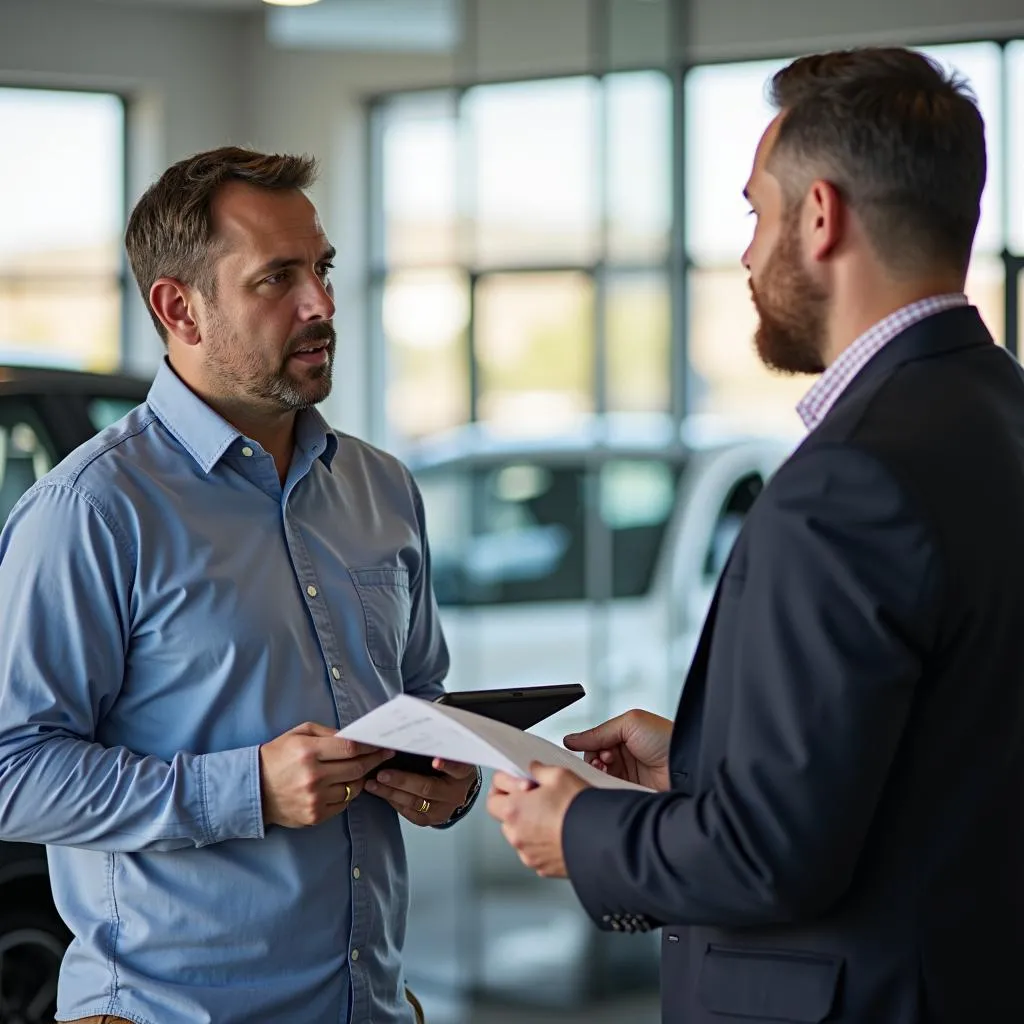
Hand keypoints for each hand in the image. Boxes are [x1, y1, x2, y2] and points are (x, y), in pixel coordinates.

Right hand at [259, 722, 393, 827]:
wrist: (253, 789)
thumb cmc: (277, 756)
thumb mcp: (298, 734)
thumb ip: (328, 733)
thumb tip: (355, 737)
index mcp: (308, 752)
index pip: (350, 748)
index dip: (370, 746)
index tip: (383, 745)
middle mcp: (313, 777)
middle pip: (357, 768)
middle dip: (375, 760)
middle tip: (385, 755)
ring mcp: (314, 799)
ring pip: (354, 787)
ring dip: (361, 777)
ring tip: (361, 769)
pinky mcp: (315, 816)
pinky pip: (344, 803)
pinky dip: (348, 793)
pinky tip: (345, 784)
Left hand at [364, 758, 477, 826]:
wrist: (458, 789)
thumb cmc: (450, 767)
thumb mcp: (450, 755)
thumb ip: (435, 750)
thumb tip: (407, 738)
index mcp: (463, 773)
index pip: (457, 768)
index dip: (447, 765)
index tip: (435, 760)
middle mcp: (455, 793)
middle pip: (428, 788)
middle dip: (402, 781)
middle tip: (382, 774)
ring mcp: (444, 810)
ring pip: (416, 803)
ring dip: (391, 793)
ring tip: (373, 784)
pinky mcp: (433, 820)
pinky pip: (412, 814)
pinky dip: (395, 803)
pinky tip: (383, 794)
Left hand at [486, 763, 588, 877]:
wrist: (603, 840)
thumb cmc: (580, 810)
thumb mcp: (559, 775)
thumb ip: (539, 770)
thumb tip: (533, 769)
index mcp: (514, 811)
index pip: (492, 798)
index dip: (504, 787)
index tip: (516, 782)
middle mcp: (517, 836)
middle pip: (505, 818)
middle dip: (517, 805)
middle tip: (536, 796)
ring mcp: (529, 855)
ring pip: (521, 836)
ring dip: (529, 825)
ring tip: (552, 814)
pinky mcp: (544, 868)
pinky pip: (535, 852)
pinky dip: (542, 842)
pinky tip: (559, 831)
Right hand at [563, 710, 672, 791]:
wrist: (688, 766)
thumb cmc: (667, 739)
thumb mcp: (630, 723)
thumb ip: (599, 732)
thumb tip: (571, 739)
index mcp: (624, 736)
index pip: (593, 743)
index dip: (589, 747)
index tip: (589, 751)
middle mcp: (624, 756)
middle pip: (593, 761)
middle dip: (594, 760)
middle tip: (603, 761)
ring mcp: (627, 775)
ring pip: (598, 777)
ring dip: (599, 774)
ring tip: (609, 770)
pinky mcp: (630, 793)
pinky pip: (609, 791)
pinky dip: (605, 788)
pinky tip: (611, 783)